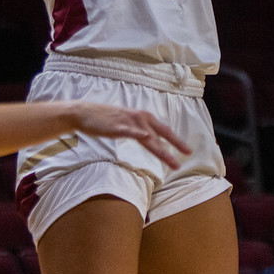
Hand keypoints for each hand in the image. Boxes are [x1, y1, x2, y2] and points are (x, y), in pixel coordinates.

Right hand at [66, 102, 190, 167]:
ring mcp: (129, 122)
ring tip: (171, 160)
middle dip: (175, 144)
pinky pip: (130, 131)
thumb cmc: (106, 120)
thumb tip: (149, 139)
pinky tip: (146, 137)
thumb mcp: (127, 124)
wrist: (85, 114)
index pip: (164, 130)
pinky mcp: (117, 126)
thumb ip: (139, 131)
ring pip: (149, 137)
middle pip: (161, 133)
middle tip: (188, 153)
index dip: (176, 140)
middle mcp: (139, 118)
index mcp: (143, 118)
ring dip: (161, 148)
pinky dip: (138, 133)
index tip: (187, 151)